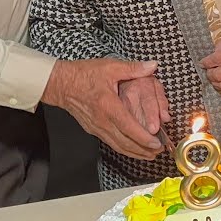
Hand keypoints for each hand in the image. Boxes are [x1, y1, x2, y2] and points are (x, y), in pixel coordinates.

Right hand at [41, 58, 163, 159]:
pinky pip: (111, 142)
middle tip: (159, 151)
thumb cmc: (83, 74)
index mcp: (108, 105)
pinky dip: (124, 148)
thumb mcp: (110, 66)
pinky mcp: (93, 129)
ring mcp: (96, 127)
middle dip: (143, 150)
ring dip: (135, 153)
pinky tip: (132, 149)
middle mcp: (101, 120)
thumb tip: (152, 66)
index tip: (156, 143)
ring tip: (150, 155)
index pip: (128, 127)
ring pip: (117, 146)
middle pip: (125, 142)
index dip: (143, 137)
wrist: (61, 83)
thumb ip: (133, 68)